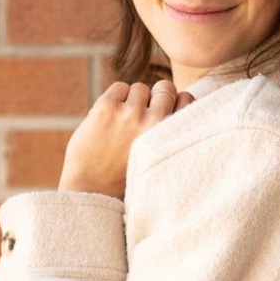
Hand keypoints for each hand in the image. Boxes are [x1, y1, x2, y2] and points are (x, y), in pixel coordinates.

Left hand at [58, 80, 193, 199]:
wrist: (93, 192)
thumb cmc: (127, 183)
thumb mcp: (158, 162)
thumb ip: (167, 137)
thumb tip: (173, 107)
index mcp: (171, 137)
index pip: (187, 99)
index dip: (175, 102)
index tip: (165, 112)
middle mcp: (154, 122)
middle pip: (165, 88)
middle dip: (156, 98)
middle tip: (142, 117)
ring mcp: (130, 113)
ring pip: (140, 89)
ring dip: (134, 100)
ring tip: (124, 122)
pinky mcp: (106, 108)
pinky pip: (119, 88)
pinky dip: (116, 98)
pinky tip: (110, 118)